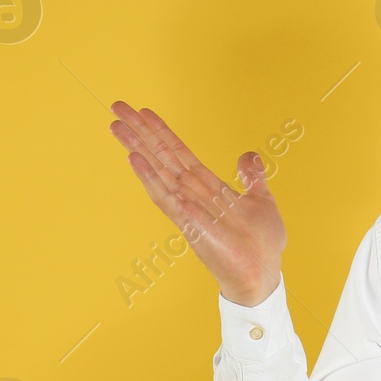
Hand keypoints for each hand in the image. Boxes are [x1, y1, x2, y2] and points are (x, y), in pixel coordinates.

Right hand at [109, 101, 285, 305]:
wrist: (264, 274)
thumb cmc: (261, 244)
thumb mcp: (261, 201)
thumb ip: (253, 178)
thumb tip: (248, 155)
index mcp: (208, 187)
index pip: (179, 153)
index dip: (162, 131)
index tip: (143, 111)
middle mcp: (193, 195)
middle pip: (163, 156)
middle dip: (141, 131)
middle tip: (117, 106)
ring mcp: (188, 209)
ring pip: (159, 172)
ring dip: (138, 147)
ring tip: (117, 125)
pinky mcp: (190, 225)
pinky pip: (166, 198)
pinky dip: (150, 179)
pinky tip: (134, 159)